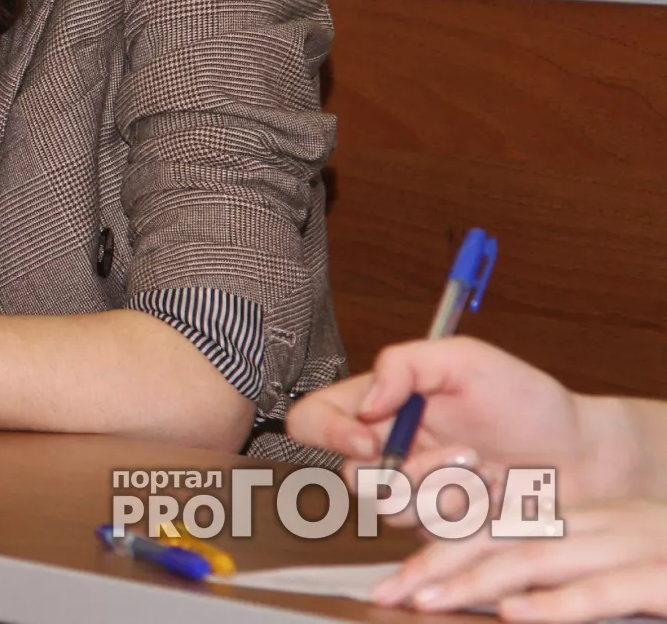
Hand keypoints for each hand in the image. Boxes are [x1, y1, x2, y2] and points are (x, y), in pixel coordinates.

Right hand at [288, 338, 635, 507]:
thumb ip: (403, 364)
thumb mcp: (464, 359)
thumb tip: (365, 401)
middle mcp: (386, 450)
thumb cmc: (525, 400)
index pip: (312, 419)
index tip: (366, 438)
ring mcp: (413, 493)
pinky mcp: (440, 528)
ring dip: (446, 492)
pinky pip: (429, 532)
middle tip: (464, 453)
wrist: (579, 453)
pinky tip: (496, 494)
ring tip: (487, 471)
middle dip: (410, 470)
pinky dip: (467, 514)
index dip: (325, 432)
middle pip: (353, 477)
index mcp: (379, 406)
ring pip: (393, 510)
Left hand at [370, 499, 666, 621]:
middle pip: (502, 542)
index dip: (440, 553)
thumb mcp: (622, 563)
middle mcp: (600, 528)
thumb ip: (568, 574)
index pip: (497, 531)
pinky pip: (604, 591)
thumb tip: (509, 600)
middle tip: (385, 595)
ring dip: (475, 583)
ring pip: (538, 561)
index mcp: (585, 522)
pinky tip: (518, 614)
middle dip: (436, 568)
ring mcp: (632, 550)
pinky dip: (558, 603)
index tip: (390, 582)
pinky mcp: (663, 581)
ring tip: (425, 600)